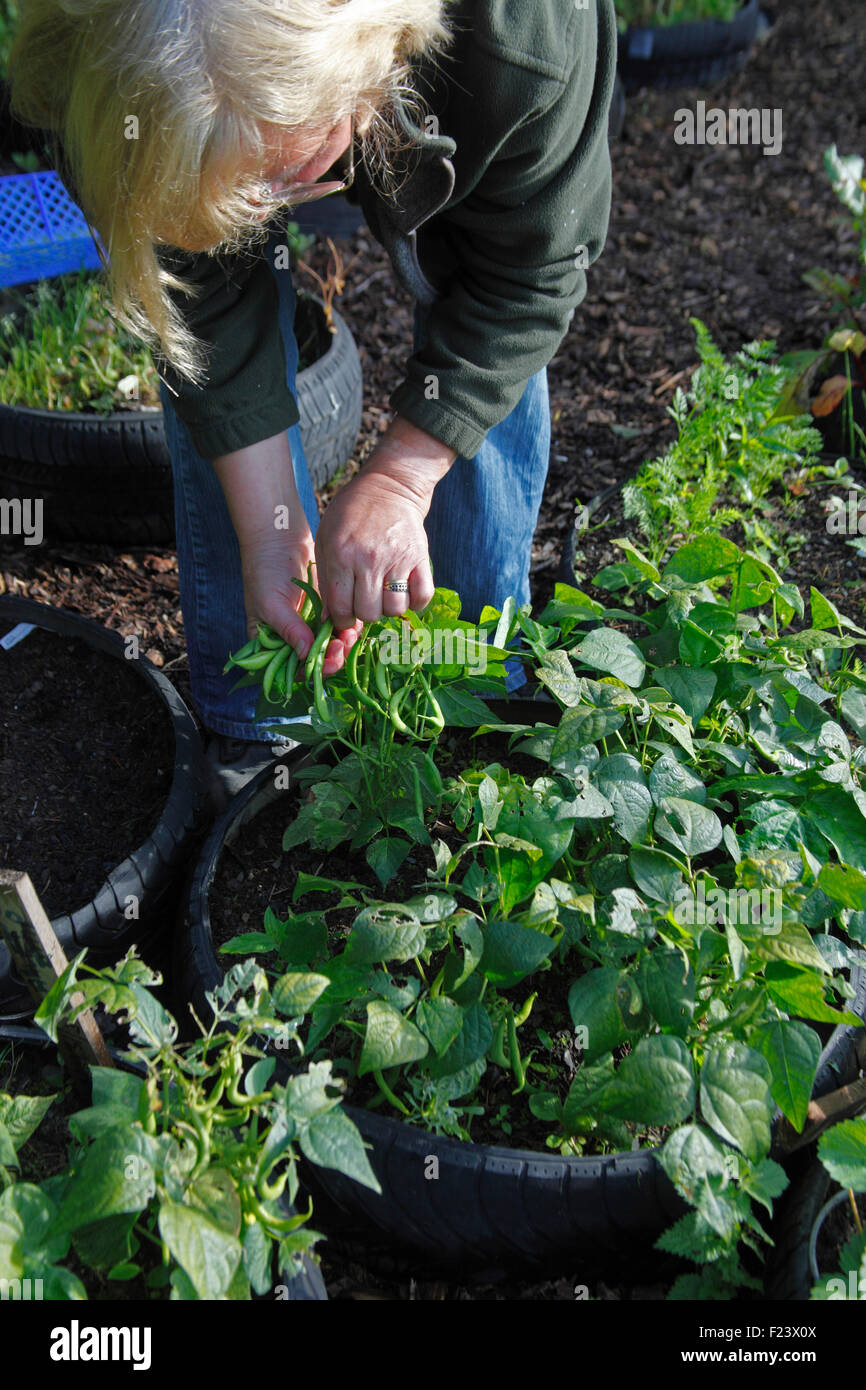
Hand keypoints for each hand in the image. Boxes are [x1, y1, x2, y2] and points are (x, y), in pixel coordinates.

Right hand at [239, 529, 360, 676]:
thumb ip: (289, 629)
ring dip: (343, 643)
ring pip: (329, 645)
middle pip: (315, 660)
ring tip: (351, 632)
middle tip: (344, 644)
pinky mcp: (323, 611)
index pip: (293, 669)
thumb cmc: (264, 570)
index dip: (313, 669)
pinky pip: (338, 625)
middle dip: (332, 657)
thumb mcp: (271, 603)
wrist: (278, 538)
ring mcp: (308, 625)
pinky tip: (354, 621)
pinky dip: (347, 626)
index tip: (330, 659)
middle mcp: (290, 639)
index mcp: (271, 643)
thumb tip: (306, 654)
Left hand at [314, 415, 456, 630]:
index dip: (342, 619)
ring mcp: (397, 559)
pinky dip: (415, 602)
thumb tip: (327, 619)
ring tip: (383, 595)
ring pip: (395, 609)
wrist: (388, 486)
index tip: (345, 614)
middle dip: (364, 614)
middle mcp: (369, 559)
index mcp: (341, 555)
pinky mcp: (419, 558)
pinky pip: (423, 596)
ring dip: (389, 608)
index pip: (341, 607)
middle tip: (364, 601)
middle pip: (369, 612)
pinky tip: (405, 594)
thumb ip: (325, 579)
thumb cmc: (350, 513)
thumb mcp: (327, 539)